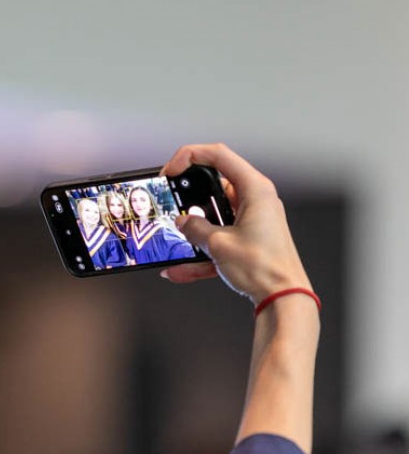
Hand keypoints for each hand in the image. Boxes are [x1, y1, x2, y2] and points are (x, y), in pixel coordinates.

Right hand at [160, 143, 310, 304]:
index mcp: (255, 189)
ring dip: (193, 229)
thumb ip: (195, 228)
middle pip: (213, 185)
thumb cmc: (266, 268)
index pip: (218, 156)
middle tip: (170, 204)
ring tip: (177, 239)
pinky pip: (217, 238)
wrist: (283, 297)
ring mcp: (252, 220)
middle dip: (188, 197)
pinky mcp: (247, 238)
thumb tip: (183, 222)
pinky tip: (181, 268)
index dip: (190, 157)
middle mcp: (256, 200)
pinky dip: (200, 251)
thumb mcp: (218, 244)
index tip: (171, 171)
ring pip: (213, 215)